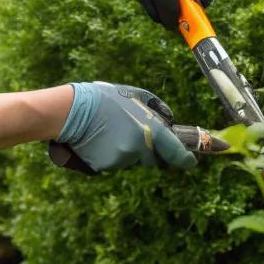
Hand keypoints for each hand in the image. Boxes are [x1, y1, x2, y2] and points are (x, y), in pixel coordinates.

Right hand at [53, 81, 194, 172]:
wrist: (72, 111)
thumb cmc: (105, 99)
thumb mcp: (136, 96)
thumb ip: (156, 112)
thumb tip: (168, 124)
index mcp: (151, 130)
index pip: (176, 152)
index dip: (185, 159)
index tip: (191, 161)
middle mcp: (139, 149)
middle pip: (152, 159)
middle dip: (147, 150)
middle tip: (131, 132)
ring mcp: (122, 160)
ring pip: (131, 161)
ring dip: (127, 152)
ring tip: (110, 132)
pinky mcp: (106, 167)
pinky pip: (115, 164)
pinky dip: (111, 156)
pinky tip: (100, 141)